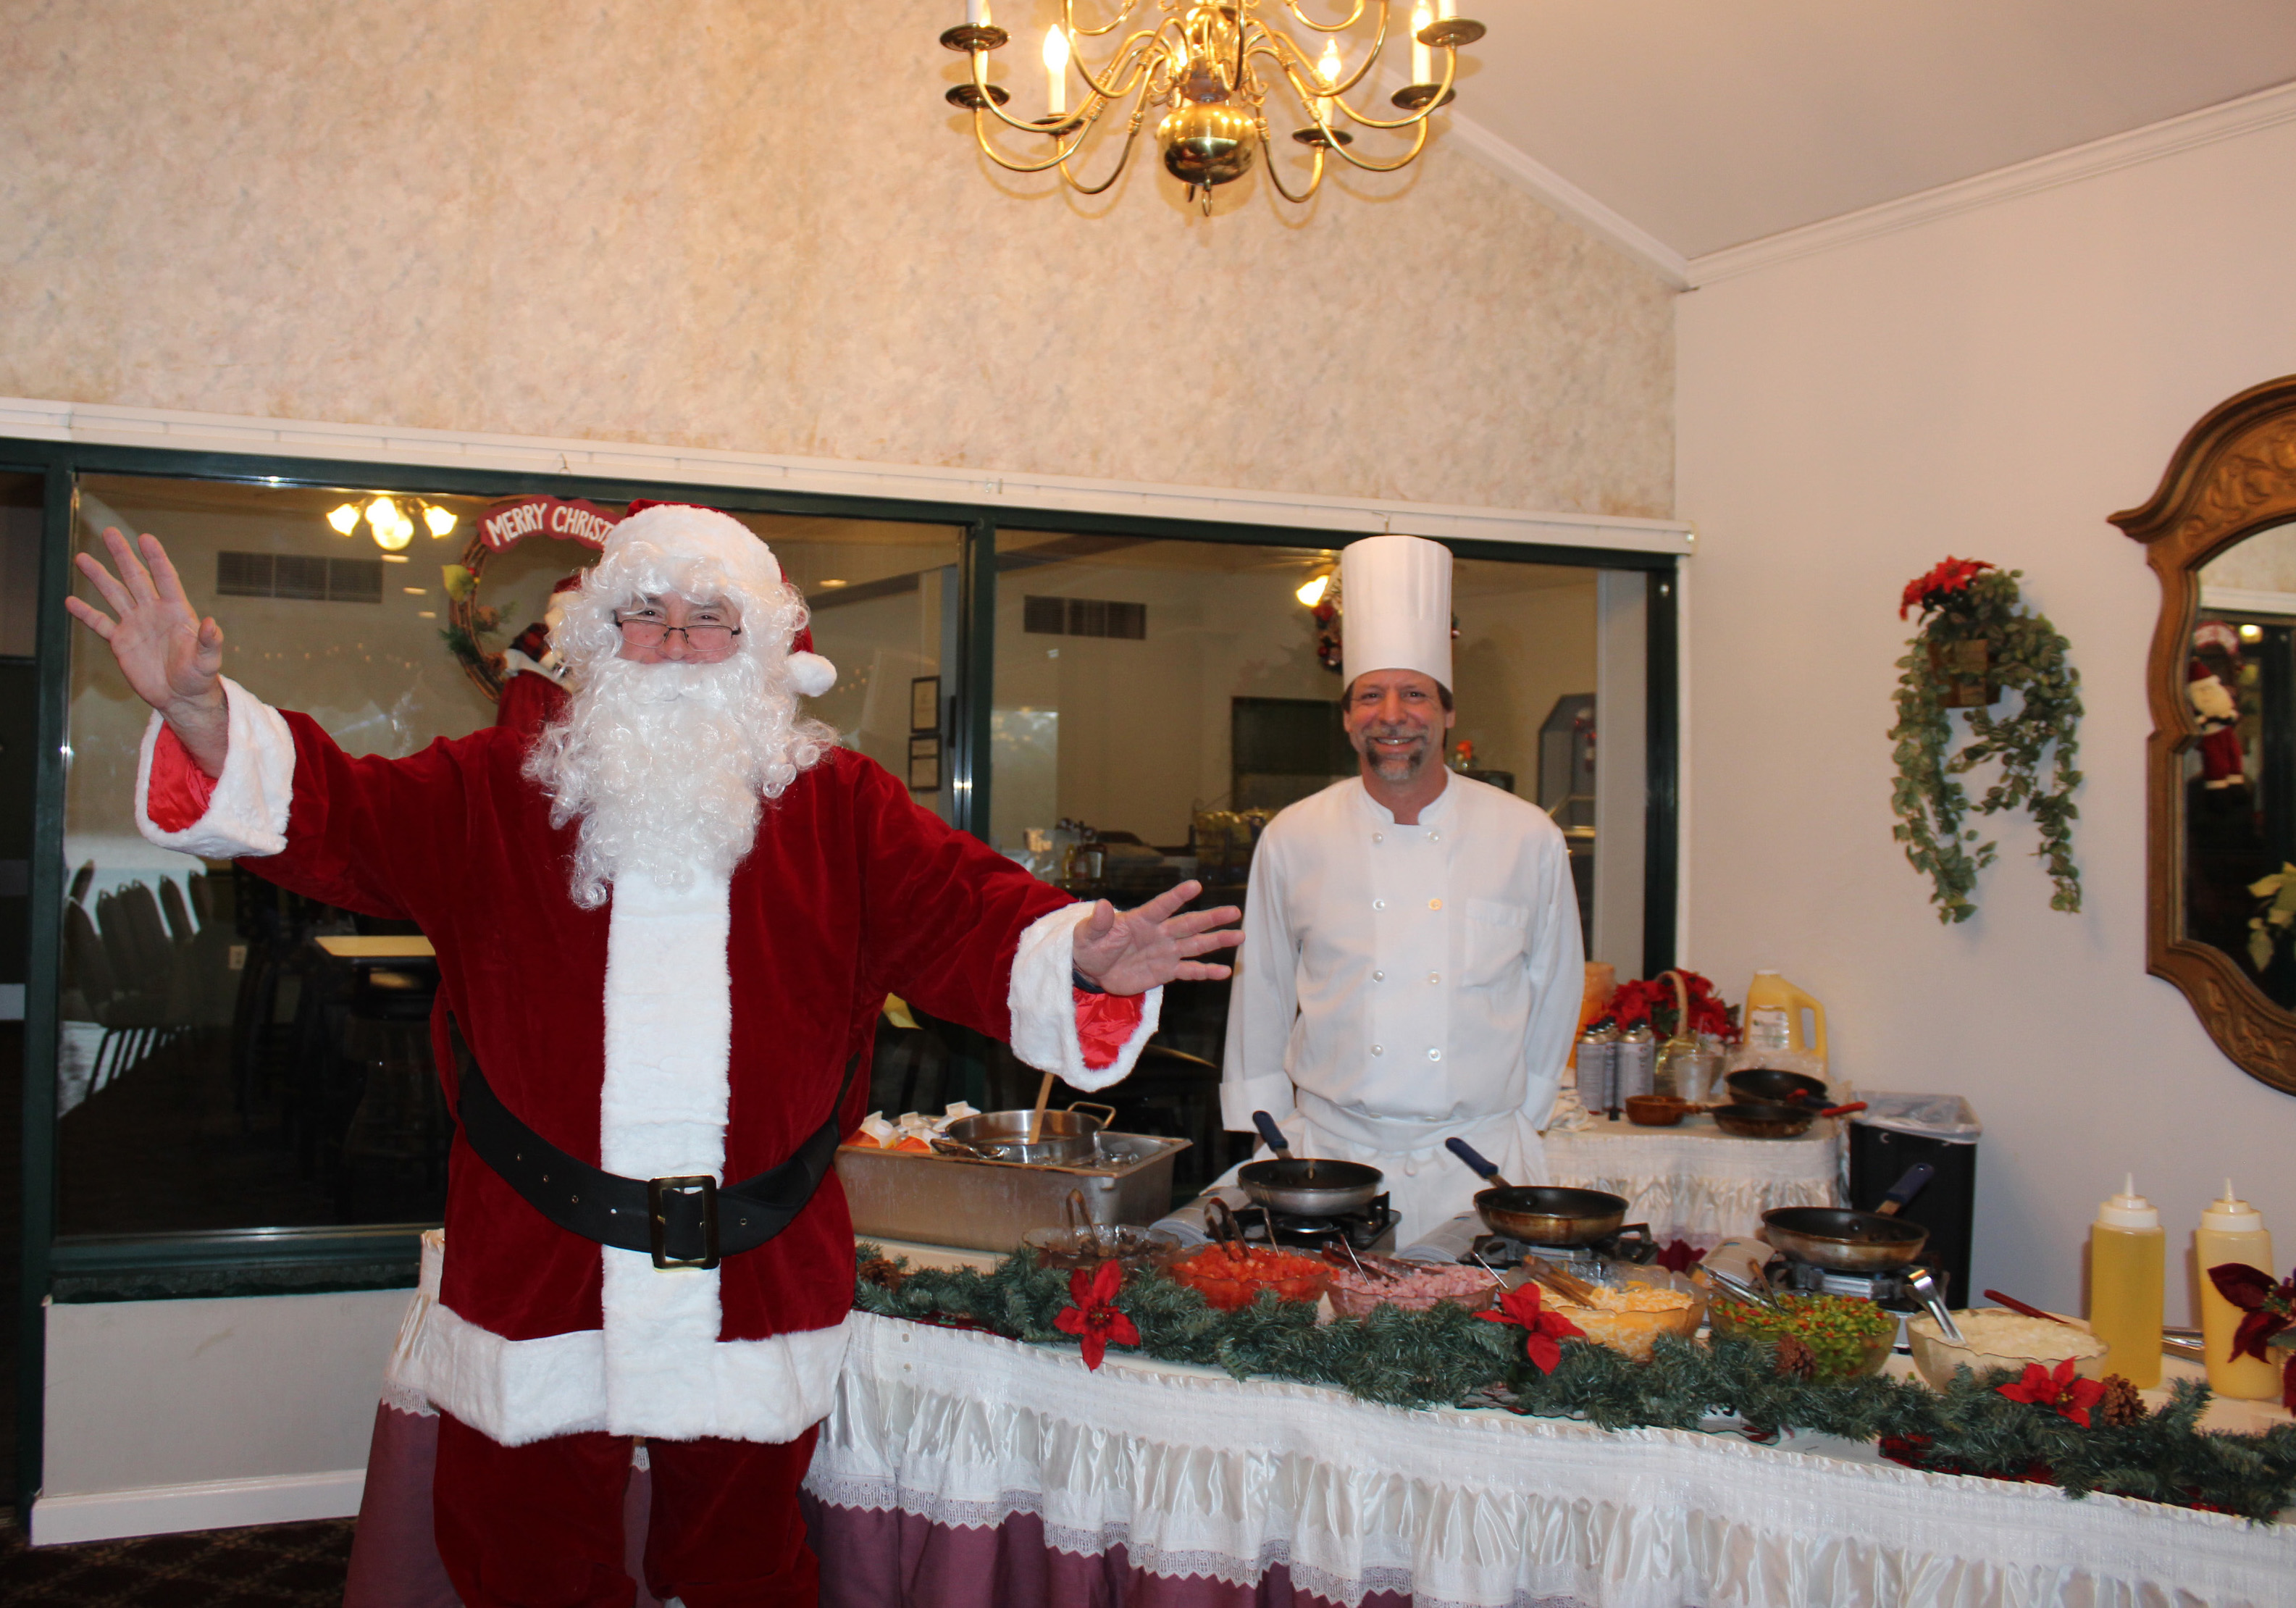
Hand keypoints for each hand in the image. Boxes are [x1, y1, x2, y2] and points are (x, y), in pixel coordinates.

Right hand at [65, 528, 229, 775]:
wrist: (181, 698)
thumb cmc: (199, 677)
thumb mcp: (208, 660)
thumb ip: (209, 641)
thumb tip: (211, 623)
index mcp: (176, 611)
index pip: (165, 578)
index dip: (156, 558)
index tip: (145, 538)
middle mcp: (153, 612)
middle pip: (135, 577)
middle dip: (122, 555)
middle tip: (109, 532)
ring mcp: (135, 625)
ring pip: (114, 594)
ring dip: (99, 577)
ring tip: (82, 558)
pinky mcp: (121, 642)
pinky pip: (100, 623)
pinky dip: (86, 613)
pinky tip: (71, 601)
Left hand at [1070, 880, 1242, 995]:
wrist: (1092, 970)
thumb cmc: (1090, 945)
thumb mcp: (1088, 934)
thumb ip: (1099, 922)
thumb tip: (1102, 904)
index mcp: (1141, 920)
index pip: (1162, 906)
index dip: (1178, 897)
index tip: (1196, 886)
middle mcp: (1159, 933)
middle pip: (1189, 924)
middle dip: (1211, 918)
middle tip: (1235, 911)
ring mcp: (1165, 952)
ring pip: (1196, 945)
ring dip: (1217, 941)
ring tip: (1240, 936)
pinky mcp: (1166, 971)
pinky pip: (1190, 971)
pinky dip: (1206, 972)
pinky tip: (1225, 971)